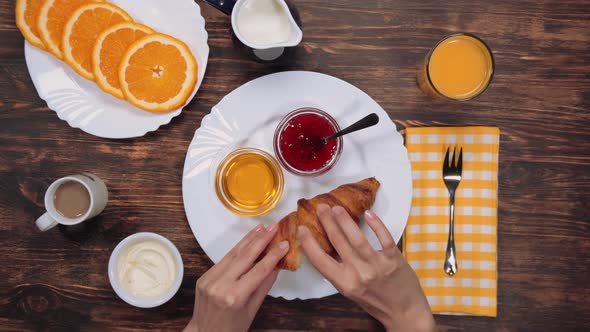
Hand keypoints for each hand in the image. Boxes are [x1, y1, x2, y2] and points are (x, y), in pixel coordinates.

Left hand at [185, 223, 288, 331]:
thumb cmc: (231, 328)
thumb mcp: (252, 311)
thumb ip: (263, 286)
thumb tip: (276, 266)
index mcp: (234, 297)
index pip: (258, 271)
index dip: (273, 255)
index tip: (284, 243)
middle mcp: (220, 285)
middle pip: (245, 257)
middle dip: (261, 240)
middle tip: (273, 226)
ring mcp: (210, 279)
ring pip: (233, 254)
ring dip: (248, 239)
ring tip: (262, 227)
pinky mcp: (205, 276)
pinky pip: (224, 260)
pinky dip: (237, 249)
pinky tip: (247, 240)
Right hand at [298, 204, 435, 331]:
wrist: (404, 312)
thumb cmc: (375, 301)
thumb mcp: (351, 290)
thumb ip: (340, 271)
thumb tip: (328, 247)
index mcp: (344, 283)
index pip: (320, 260)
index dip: (308, 243)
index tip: (302, 228)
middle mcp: (358, 273)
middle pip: (338, 242)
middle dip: (327, 222)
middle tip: (321, 208)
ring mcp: (376, 265)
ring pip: (357, 237)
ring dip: (344, 220)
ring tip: (337, 208)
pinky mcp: (393, 258)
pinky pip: (383, 237)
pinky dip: (376, 224)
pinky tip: (368, 214)